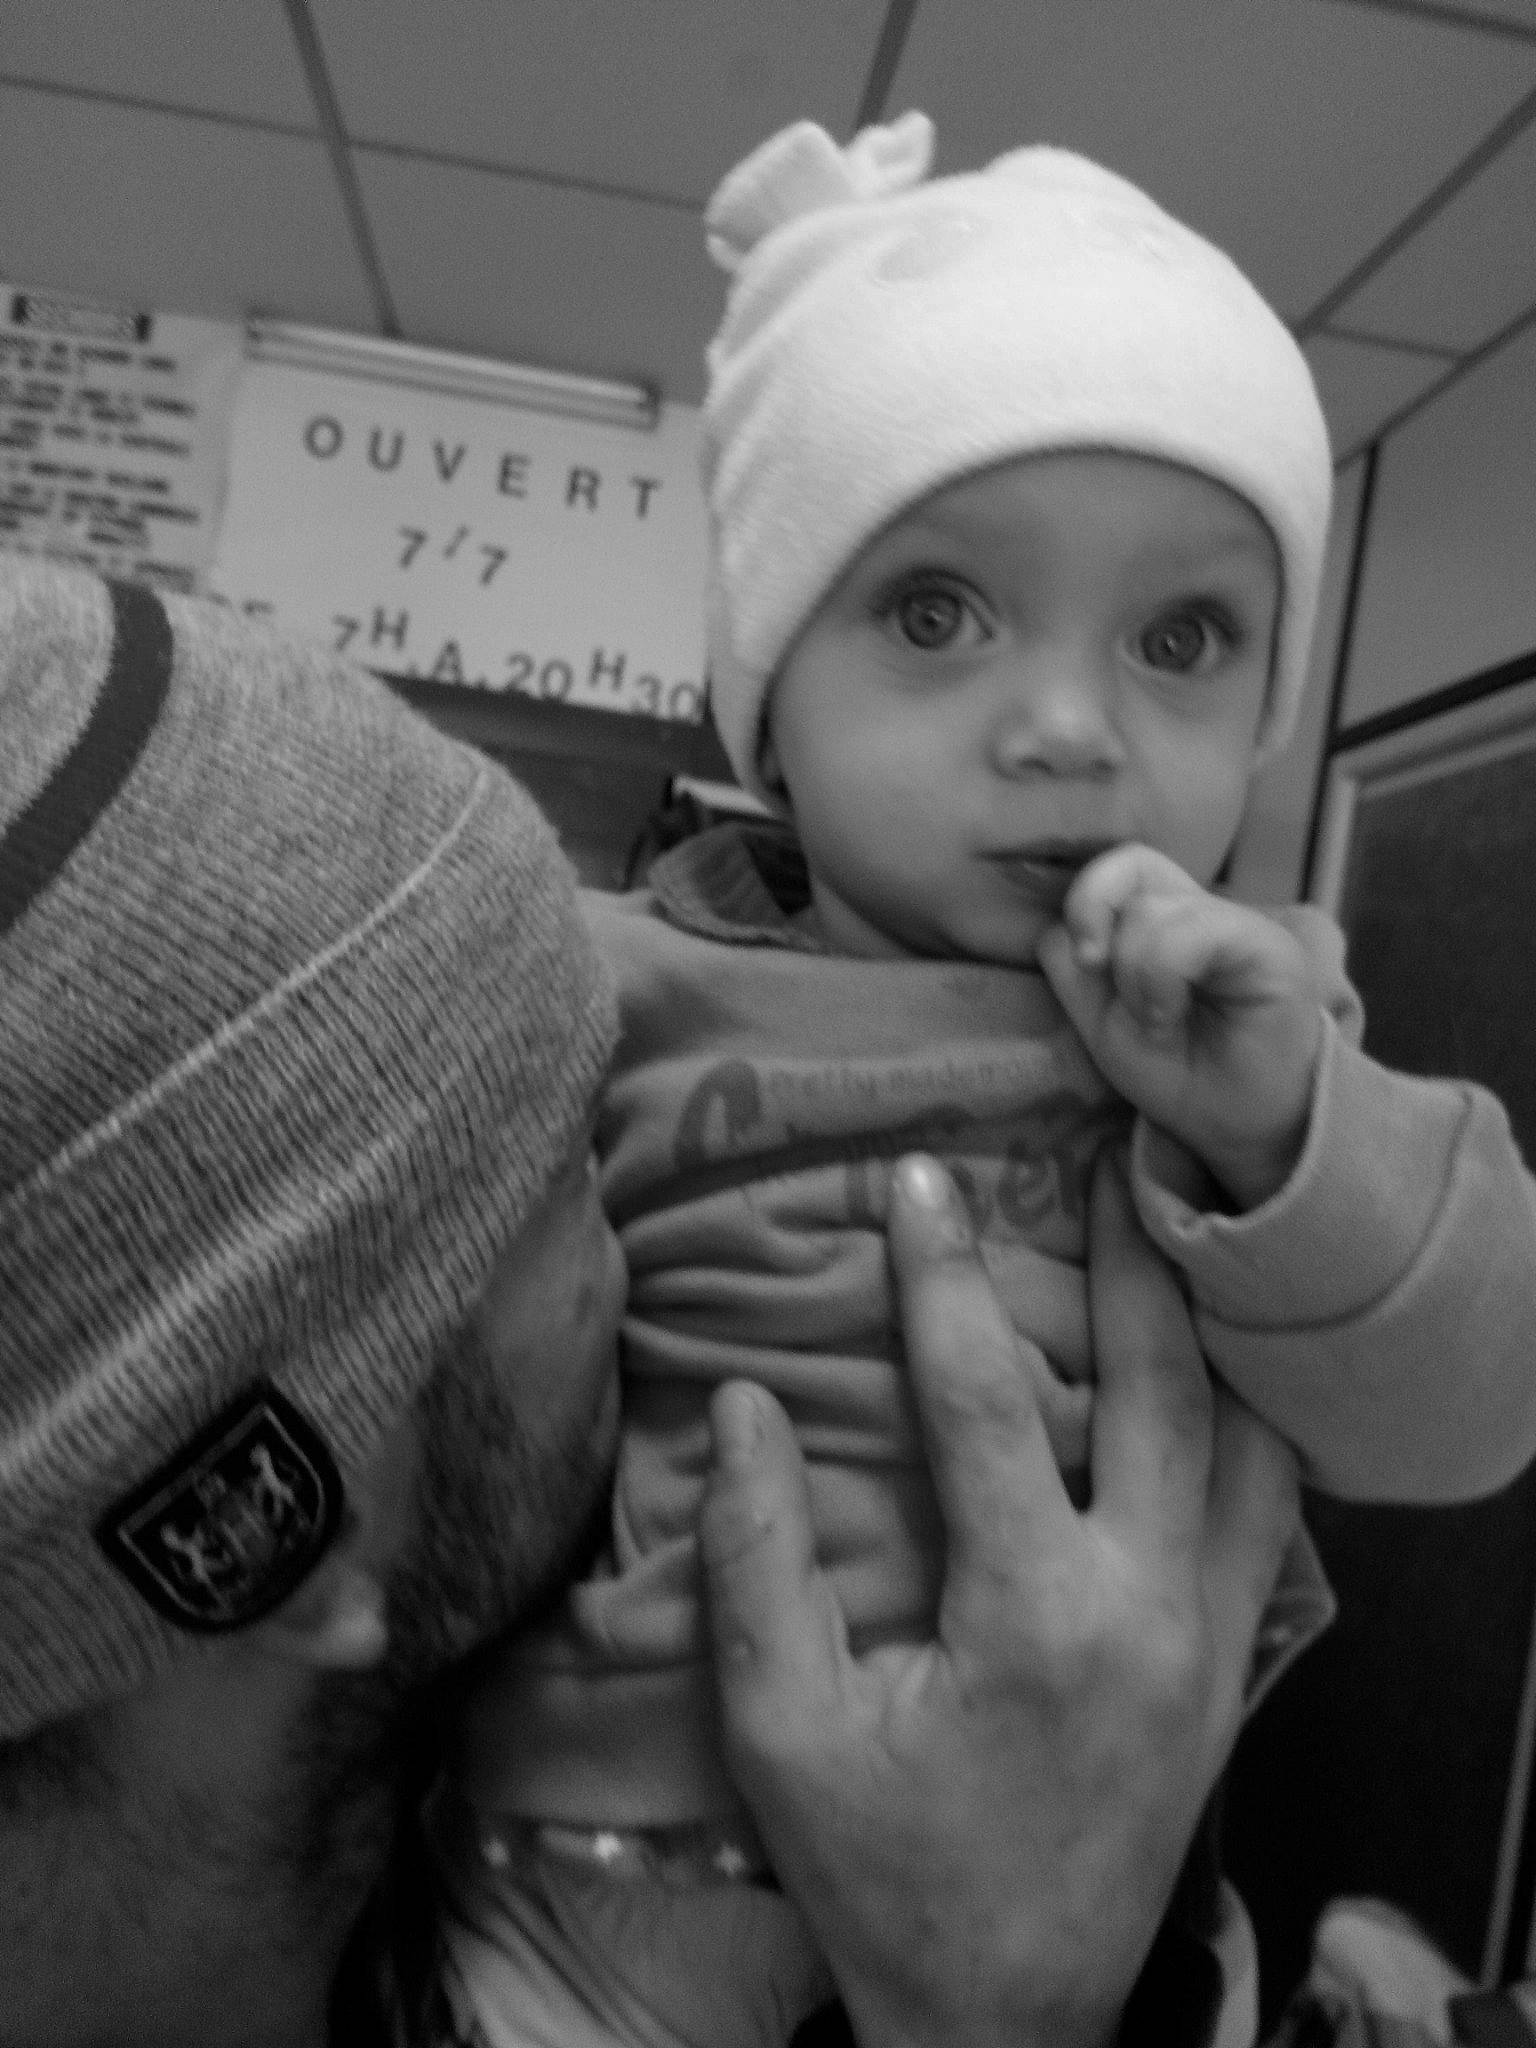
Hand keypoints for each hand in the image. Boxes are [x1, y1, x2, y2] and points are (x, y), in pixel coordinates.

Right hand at [698, 1150, 1297, 2047]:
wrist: (1008, 2019)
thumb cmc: (883, 1875)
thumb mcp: (781, 1731)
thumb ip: (755, 1560)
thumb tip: (743, 1407)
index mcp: (1035, 1616)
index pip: (984, 1397)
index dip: (940, 1273)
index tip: (920, 1176)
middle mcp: (1152, 1608)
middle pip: (1164, 1382)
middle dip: (1131, 1254)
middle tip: (1109, 1154)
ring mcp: (1215, 1638)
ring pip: (1252, 1439)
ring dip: (1211, 1332)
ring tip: (1173, 1241)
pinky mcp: (1234, 1667)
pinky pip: (1268, 1509)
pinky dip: (1245, 1420)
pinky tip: (1207, 1374)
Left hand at [1037, 844, 1324, 1208]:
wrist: (1239, 1125)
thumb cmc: (1180, 1075)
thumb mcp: (1103, 1023)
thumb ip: (1075, 972)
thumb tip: (1061, 928)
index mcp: (1165, 920)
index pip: (1121, 869)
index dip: (1086, 900)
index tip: (1085, 961)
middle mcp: (1202, 910)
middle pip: (1132, 864)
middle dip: (1098, 922)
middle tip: (1109, 984)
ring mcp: (1238, 922)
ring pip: (1152, 908)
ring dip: (1135, 974)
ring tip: (1158, 1020)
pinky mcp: (1268, 944)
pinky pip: (1193, 929)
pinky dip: (1162, 976)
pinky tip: (1170, 1016)